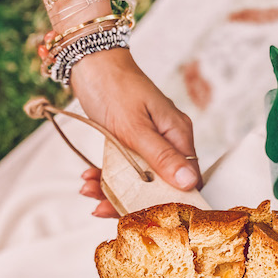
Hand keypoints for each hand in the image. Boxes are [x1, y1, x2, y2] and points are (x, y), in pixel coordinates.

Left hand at [71, 48, 200, 211]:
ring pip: (138, 180)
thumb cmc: (115, 87)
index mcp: (178, 135)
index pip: (187, 180)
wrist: (90, 61)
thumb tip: (190, 183)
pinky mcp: (131, 143)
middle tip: (101, 208)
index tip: (146, 215)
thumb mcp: (136, 127)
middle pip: (159, 185)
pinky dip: (105, 176)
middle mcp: (168, 141)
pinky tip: (88, 178)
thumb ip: (161, 157)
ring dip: (111, 190)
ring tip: (87, 190)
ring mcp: (149, 142)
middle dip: (130, 199)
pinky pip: (123, 169)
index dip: (171, 201)